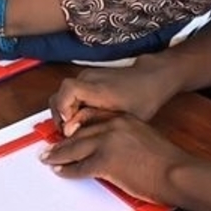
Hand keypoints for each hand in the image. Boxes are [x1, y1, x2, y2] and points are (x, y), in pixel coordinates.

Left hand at [40, 114, 194, 204]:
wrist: (175, 172)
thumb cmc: (166, 161)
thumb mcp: (144, 137)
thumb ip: (126, 137)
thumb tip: (114, 148)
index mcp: (123, 118)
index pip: (90, 117)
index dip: (74, 125)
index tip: (65, 131)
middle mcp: (113, 125)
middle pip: (79, 132)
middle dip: (61, 141)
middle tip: (48, 147)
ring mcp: (108, 142)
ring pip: (74, 148)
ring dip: (58, 155)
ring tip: (47, 159)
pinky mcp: (105, 161)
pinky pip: (79, 167)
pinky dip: (67, 171)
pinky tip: (61, 171)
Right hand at [50, 54, 181, 136]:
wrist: (150, 78)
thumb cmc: (141, 98)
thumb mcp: (122, 117)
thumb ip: (93, 124)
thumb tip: (69, 132)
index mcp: (98, 87)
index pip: (69, 89)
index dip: (63, 107)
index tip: (67, 125)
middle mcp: (88, 78)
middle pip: (59, 95)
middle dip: (59, 116)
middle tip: (67, 134)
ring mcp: (86, 76)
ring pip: (63, 95)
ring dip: (64, 113)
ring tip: (74, 129)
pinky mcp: (87, 78)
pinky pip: (70, 93)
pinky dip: (70, 107)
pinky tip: (80, 121)